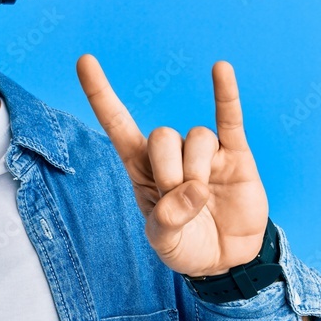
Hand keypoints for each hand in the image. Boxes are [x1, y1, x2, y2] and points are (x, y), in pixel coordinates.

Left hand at [75, 55, 268, 276]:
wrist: (226, 259)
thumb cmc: (186, 245)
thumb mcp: (164, 243)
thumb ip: (167, 222)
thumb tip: (192, 190)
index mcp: (142, 167)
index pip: (117, 124)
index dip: (101, 94)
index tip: (84, 60)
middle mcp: (171, 154)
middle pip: (162, 136)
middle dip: (169, 170)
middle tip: (178, 197)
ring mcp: (205, 153)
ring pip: (196, 138)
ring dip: (196, 168)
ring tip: (203, 198)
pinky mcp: (236, 156)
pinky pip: (230, 119)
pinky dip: (225, 94)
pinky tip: (220, 69)